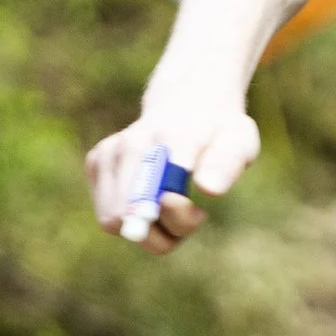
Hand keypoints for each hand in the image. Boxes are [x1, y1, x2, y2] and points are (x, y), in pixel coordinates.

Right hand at [84, 100, 261, 253]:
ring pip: (116, 221)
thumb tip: (207, 188)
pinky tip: (155, 199)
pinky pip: (108, 217)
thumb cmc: (218, 132)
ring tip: (176, 206)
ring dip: (150, 230)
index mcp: (172, 136)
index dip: (178, 215)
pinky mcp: (96, 161)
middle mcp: (133, 142)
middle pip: (133, 215)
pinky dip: (134, 220)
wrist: (188, 104)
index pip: (162, 190)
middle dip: (166, 230)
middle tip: (195, 215)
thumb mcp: (239, 143)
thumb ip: (226, 165)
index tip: (199, 214)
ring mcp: (109, 151)